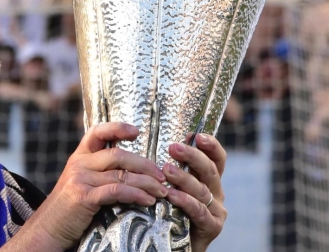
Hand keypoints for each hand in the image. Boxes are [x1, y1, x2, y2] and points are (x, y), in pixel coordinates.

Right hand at [11, 122, 167, 249]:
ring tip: (162, 191)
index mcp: (79, 156)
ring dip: (147, 183)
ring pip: (122, 174)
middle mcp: (78, 163)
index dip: (118, 128)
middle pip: (118, 154)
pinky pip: (117, 191)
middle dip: (145, 165)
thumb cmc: (68, 209)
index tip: (136, 131)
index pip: (97, 132)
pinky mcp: (84, 196)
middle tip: (162, 176)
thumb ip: (98, 172)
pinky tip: (148, 201)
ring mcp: (80, 179)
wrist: (47, 229)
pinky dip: (137, 195)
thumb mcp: (79, 182)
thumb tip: (132, 170)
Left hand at [164, 133, 226, 251]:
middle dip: (192, 156)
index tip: (196, 134)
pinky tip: (172, 195)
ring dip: (184, 178)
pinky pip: (199, 211)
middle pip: (210, 170)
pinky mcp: (212, 227)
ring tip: (166, 170)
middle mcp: (216, 193)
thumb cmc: (171, 211)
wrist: (176, 245)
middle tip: (173, 147)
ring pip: (202, 189)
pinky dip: (185, 202)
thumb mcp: (174, 186)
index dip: (211, 145)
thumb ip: (172, 170)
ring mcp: (217, 211)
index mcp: (209, 180)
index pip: (216, 159)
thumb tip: (159, 143)